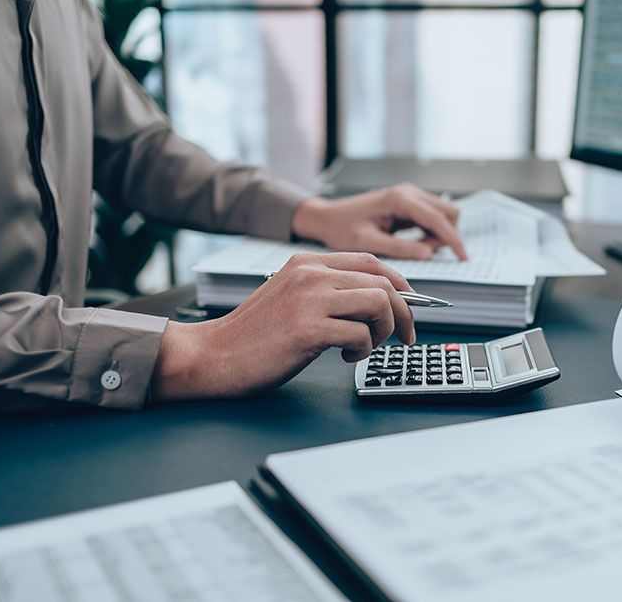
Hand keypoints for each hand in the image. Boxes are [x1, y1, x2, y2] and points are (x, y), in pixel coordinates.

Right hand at [151, 252, 414, 400]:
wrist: (212, 355)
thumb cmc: (254, 334)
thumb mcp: (292, 296)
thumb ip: (329, 291)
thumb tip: (380, 300)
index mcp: (308, 263)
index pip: (372, 262)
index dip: (400, 285)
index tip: (409, 307)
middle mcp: (310, 275)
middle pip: (383, 282)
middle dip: (404, 313)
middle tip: (404, 336)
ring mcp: (308, 300)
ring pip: (378, 304)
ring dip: (383, 331)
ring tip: (364, 347)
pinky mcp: (307, 330)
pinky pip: (360, 335)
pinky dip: (362, 350)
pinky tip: (344, 357)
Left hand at [291, 183, 467, 260]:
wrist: (326, 218)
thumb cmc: (341, 228)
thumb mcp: (368, 243)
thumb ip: (399, 248)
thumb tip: (428, 253)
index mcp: (399, 199)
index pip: (438, 219)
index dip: (453, 240)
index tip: (462, 257)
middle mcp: (408, 193)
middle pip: (448, 212)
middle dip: (445, 236)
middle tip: (426, 254)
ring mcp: (409, 196)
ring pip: (442, 214)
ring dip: (438, 235)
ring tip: (416, 250)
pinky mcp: (407, 204)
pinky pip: (431, 217)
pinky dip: (431, 232)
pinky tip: (414, 244)